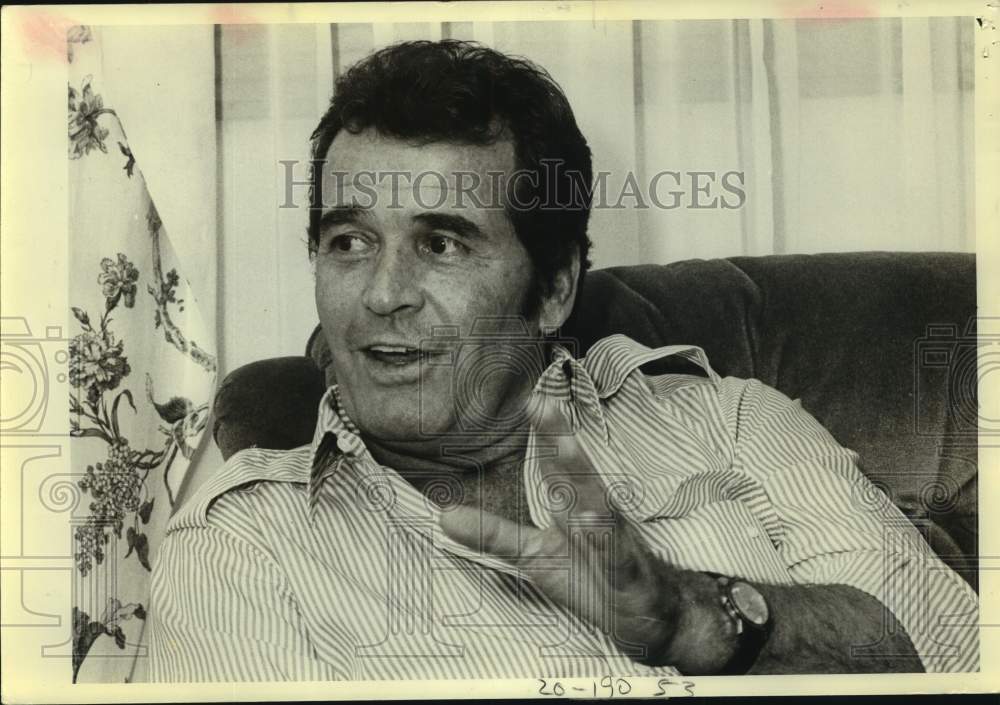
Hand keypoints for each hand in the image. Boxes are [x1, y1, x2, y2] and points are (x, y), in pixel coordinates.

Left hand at [439, 399, 733, 671]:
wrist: (640, 615)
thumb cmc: (588, 577)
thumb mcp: (533, 556)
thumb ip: (493, 534)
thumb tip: (443, 517)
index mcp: (571, 504)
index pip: (553, 463)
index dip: (542, 432)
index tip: (529, 400)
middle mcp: (591, 511)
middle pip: (574, 470)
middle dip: (559, 437)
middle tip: (543, 405)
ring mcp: (610, 538)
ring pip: (597, 500)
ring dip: (583, 474)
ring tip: (565, 446)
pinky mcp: (624, 568)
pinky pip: (614, 550)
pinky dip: (604, 535)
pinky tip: (591, 521)